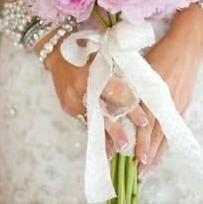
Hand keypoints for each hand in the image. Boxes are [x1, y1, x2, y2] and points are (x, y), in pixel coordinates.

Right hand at [34, 30, 148, 160]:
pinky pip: (83, 121)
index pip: (116, 91)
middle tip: (127, 144)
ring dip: (103, 137)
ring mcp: (72, 97)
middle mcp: (83, 86)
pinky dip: (94, 134)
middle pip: (101, 110)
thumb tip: (144, 89)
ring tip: (114, 153)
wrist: (58, 52)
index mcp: (96, 70)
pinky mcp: (67, 106)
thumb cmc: (89, 51)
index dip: (130, 107)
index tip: (143, 120)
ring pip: (91, 120)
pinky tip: (102, 148)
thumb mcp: (106, 55)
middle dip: (115, 129)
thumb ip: (121, 71)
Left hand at [133, 4, 202, 176]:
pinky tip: (163, 151)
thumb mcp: (143, 67)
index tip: (136, 157)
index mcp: (153, 92)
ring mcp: (176, 105)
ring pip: (167, 133)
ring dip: (159, 152)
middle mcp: (165, 102)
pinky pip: (175, 127)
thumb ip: (131, 86)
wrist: (186, 47)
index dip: (142, 141)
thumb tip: (116, 103)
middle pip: (158, 133)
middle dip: (149, 153)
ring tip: (151, 168)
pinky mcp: (183, 104)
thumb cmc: (160, 54)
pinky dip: (169, 141)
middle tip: (141, 172)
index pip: (146, 123)